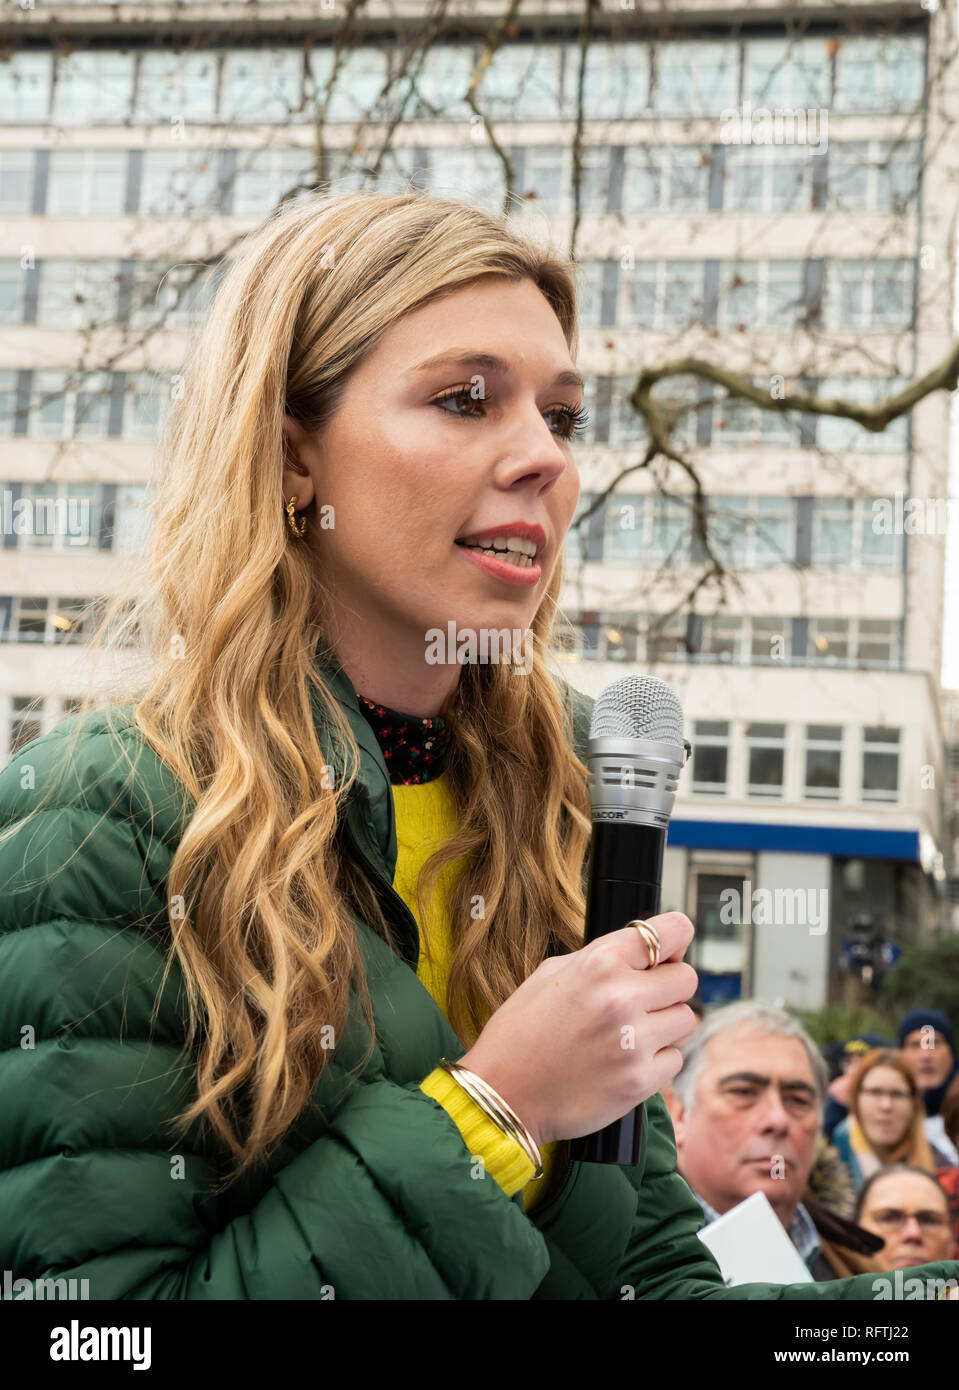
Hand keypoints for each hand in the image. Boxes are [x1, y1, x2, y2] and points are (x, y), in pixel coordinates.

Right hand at [459, 913, 697, 1147]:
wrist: (503, 1093)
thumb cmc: (522, 1030)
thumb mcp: (552, 974)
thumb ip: (604, 958)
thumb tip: (651, 953)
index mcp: (601, 962)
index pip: (673, 931)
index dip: (675, 939)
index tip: (671, 950)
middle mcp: (622, 997)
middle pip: (687, 978)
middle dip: (669, 986)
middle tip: (643, 999)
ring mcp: (635, 1042)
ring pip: (685, 1020)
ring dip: (664, 1025)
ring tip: (628, 1034)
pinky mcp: (640, 1081)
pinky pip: (674, 1060)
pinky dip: (655, 1061)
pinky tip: (623, 1061)